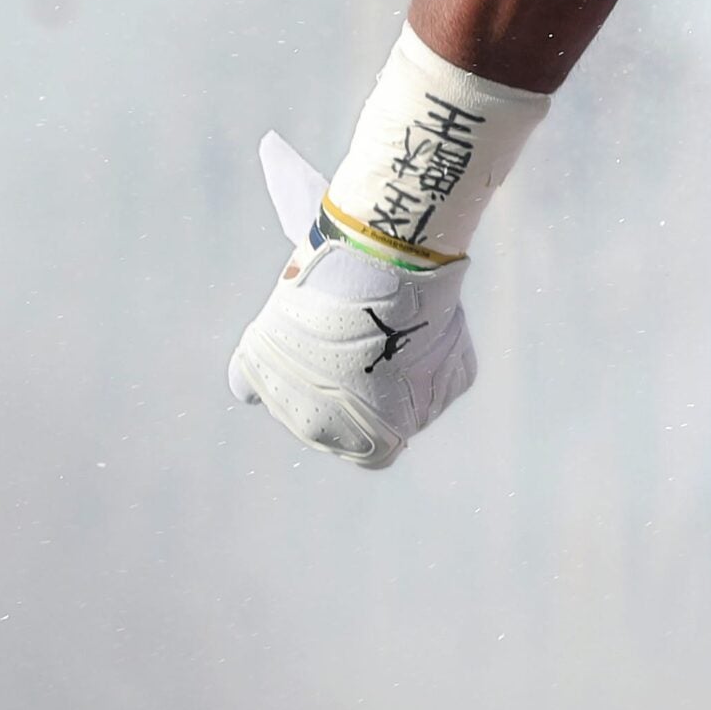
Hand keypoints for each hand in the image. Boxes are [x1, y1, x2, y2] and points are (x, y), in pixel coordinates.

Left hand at [227, 132, 476, 468]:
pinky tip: (411, 324)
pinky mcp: (461, 374)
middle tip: (356, 349)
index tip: (328, 378)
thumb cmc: (315, 310)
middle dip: (369, 391)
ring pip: (416, 399)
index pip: (342, 444)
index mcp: (346, 439)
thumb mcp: (261, 350)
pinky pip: (443, 374)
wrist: (382, 265)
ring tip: (383, 330)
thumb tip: (249, 394)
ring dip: (401, 374)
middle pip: (382, 423)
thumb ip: (254, 383)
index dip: (332, 413)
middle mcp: (397, 432)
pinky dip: (429, 354)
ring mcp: (433, 403)